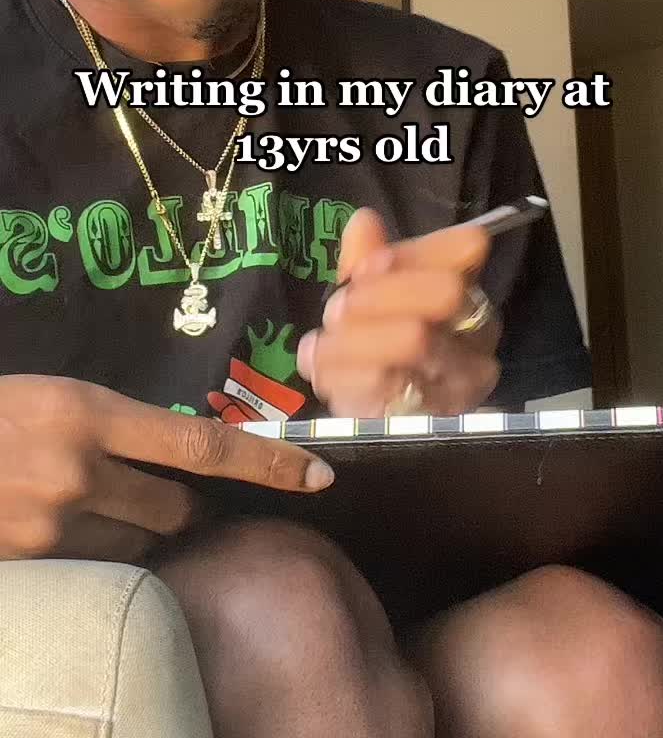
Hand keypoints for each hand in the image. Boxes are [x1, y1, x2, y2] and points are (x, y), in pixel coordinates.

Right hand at [0, 376, 334, 560]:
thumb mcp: (60, 401)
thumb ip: (120, 428)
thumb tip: (188, 458)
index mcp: (90, 413)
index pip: (204, 446)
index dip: (268, 464)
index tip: (318, 475)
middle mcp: (78, 471)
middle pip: (178, 510)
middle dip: (187, 510)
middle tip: (170, 497)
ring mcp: (52, 526)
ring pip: (138, 548)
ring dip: (138, 536)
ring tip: (99, 508)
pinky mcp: (32, 566)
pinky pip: (95, 573)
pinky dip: (101, 558)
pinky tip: (73, 532)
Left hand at [296, 209, 500, 416]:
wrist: (379, 423)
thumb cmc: (379, 346)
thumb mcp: (371, 297)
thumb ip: (368, 259)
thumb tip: (364, 221)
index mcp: (468, 292)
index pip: (466, 248)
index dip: (411, 252)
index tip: (367, 266)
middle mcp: (475, 336)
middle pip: (444, 292)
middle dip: (382, 293)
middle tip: (338, 306)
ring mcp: (458, 381)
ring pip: (413, 339)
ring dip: (354, 334)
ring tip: (323, 340)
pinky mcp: (426, 418)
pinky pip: (382, 385)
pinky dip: (339, 371)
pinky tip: (319, 366)